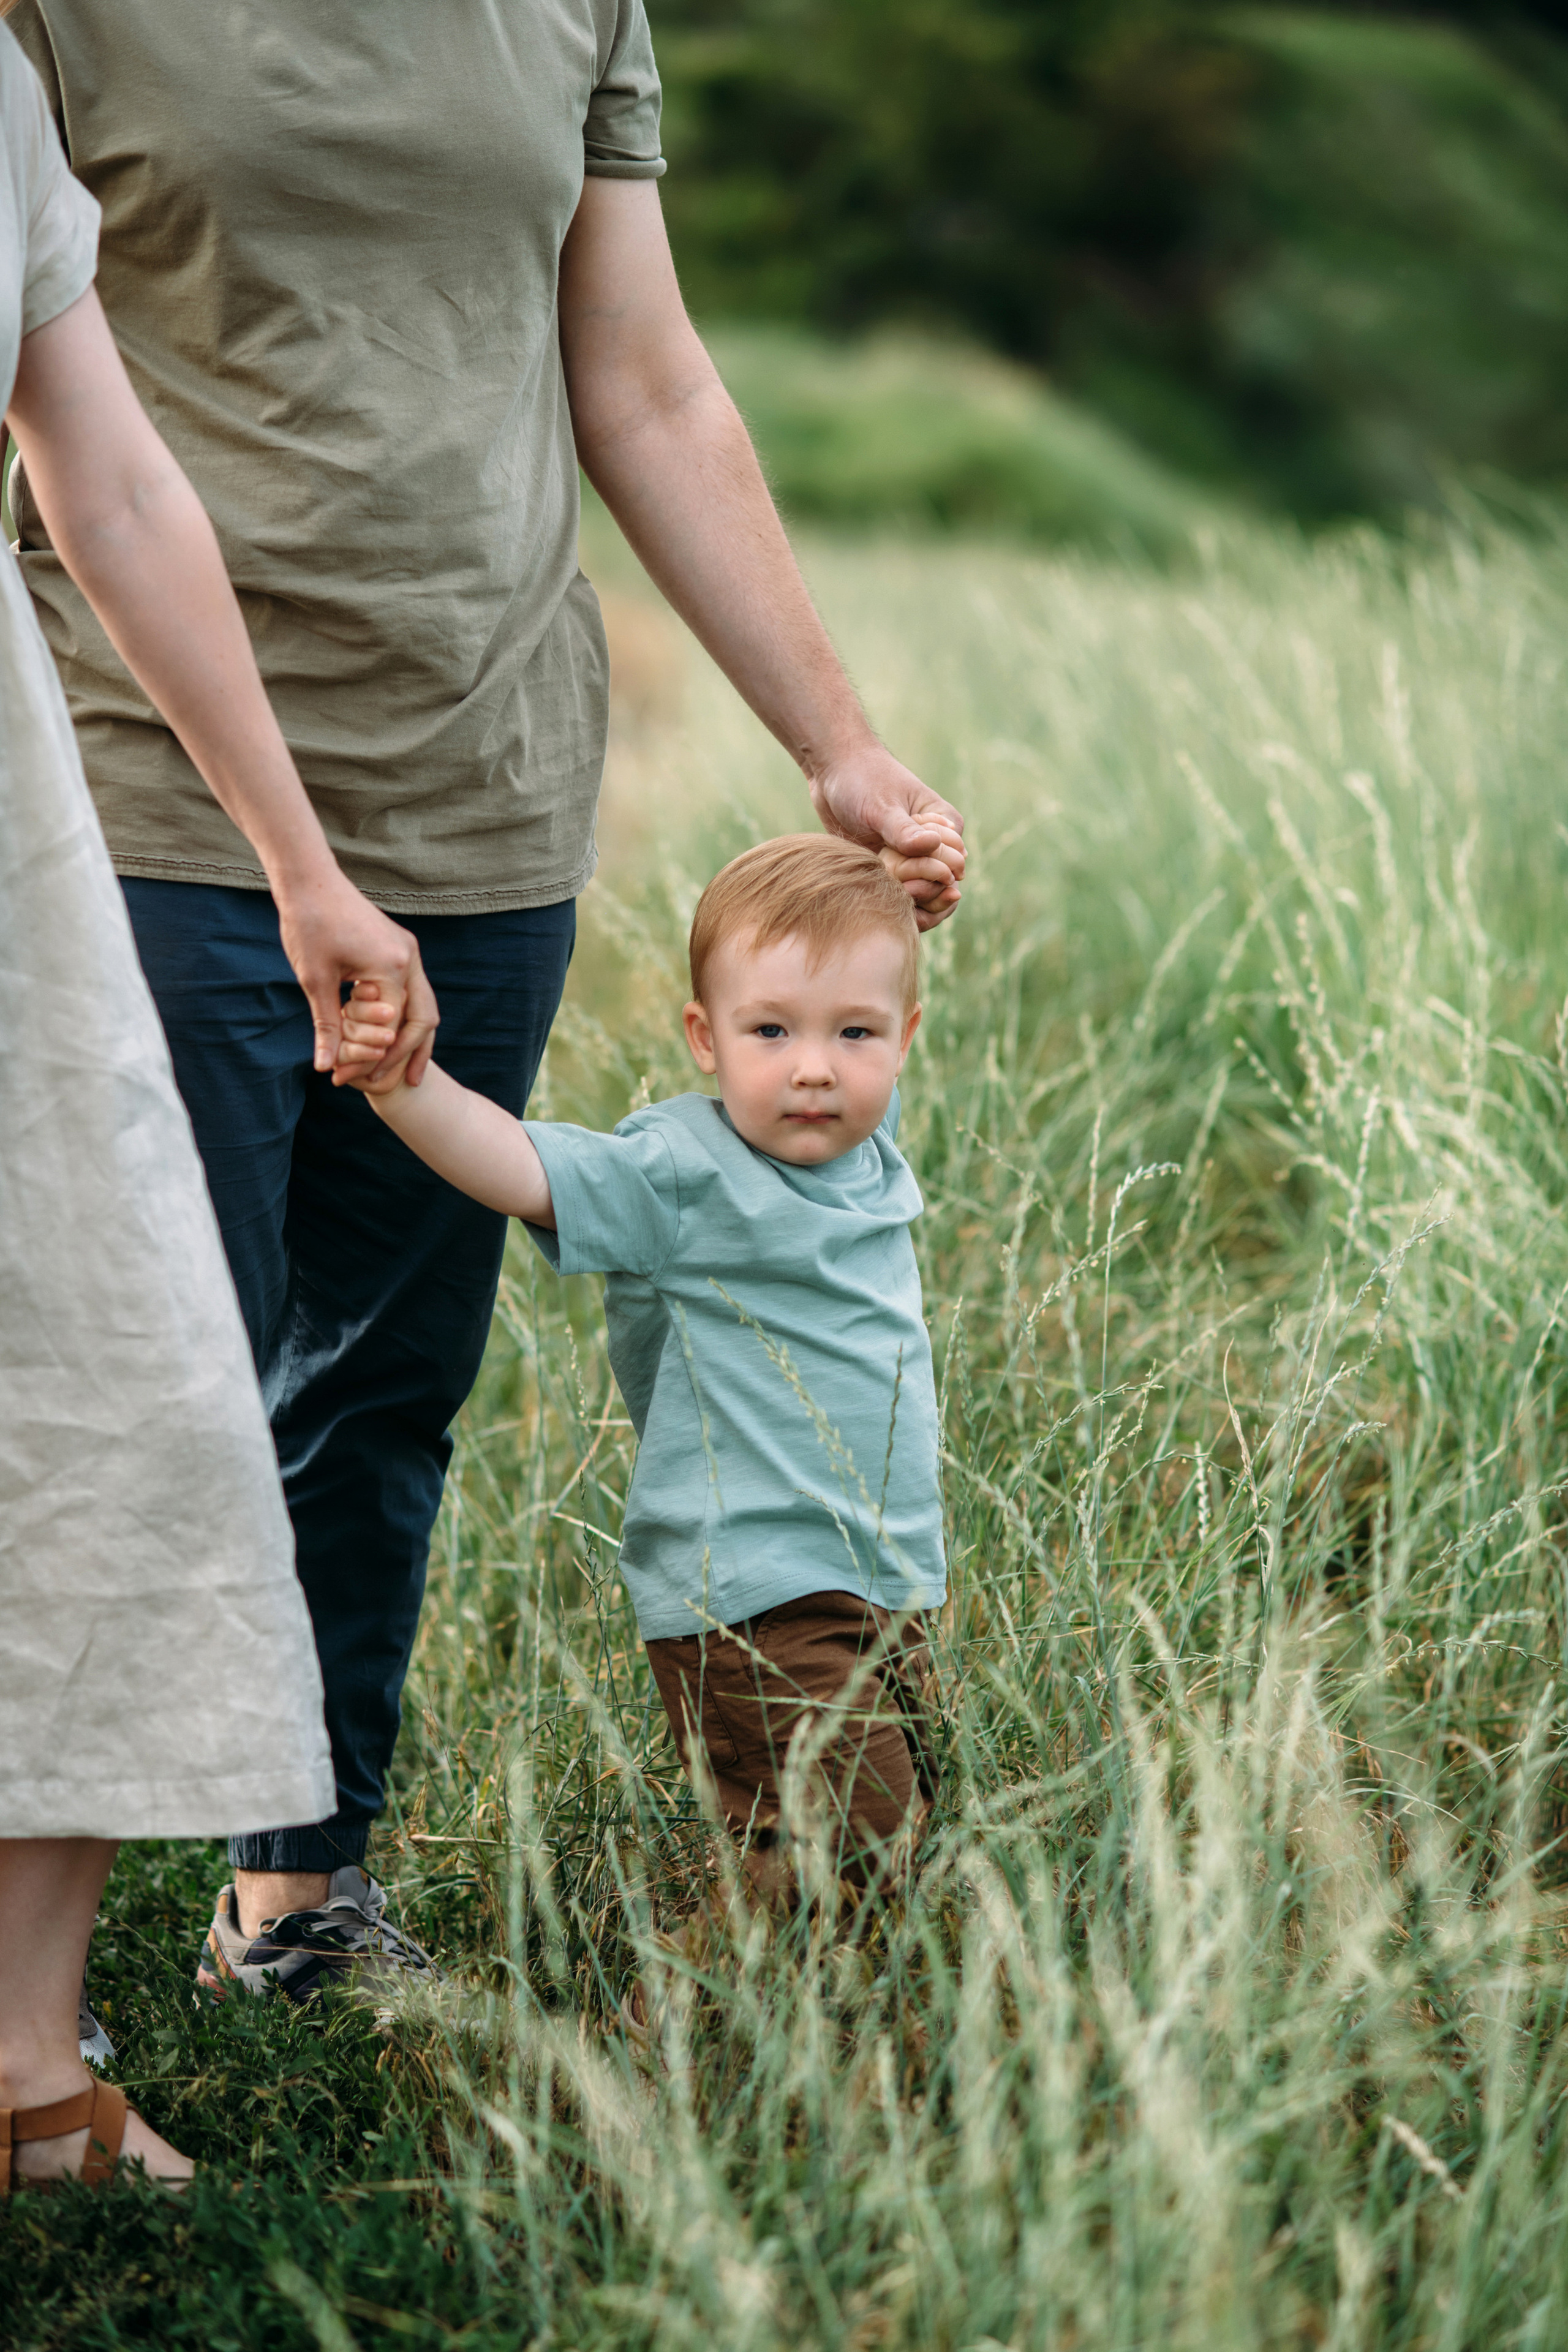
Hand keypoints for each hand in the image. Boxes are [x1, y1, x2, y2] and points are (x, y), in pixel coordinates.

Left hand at [272, 871, 438, 1089]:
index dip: (376, 1057)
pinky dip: (406, 1015)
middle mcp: (409, 958)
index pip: (394, 1026)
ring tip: (405, 1067)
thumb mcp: (314, 981)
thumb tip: (327, 1066)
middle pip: (424, 1019)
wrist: (309, 880)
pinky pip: (413, 989)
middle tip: (404, 1085)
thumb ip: (326, 1025)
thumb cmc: (308, 925)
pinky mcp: (399, 947)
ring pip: (424, 1004)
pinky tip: (392, 1033)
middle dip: (411, 1054)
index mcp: (391, 966)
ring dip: (414, 1037)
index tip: (353, 1078)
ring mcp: (407, 951)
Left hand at [808, 744, 964, 928]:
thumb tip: (932, 847)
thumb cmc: (862, 778)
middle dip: (926, 898)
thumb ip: (904, 831)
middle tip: (901, 896)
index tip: (911, 884)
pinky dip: (894, 904)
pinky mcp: (889, 868)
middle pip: (943, 886)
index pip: (954, 863)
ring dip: (911, 906)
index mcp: (944, 825)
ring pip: (923, 896)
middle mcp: (932, 844)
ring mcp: (910, 858)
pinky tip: (880, 907)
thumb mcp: (882, 805)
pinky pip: (900, 895)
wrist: (833, 770)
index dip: (937, 880)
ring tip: (890, 905)